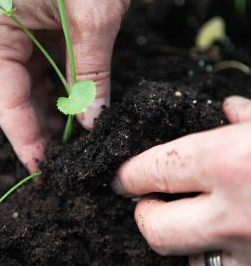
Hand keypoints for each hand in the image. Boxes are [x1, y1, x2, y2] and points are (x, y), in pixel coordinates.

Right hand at [0, 0, 136, 171]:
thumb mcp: (94, 20)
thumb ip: (91, 74)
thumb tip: (90, 120)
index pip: (5, 101)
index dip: (24, 139)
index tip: (41, 168)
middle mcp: (1, 31)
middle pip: (18, 95)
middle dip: (42, 126)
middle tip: (65, 156)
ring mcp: (20, 27)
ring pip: (34, 84)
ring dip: (54, 109)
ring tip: (74, 138)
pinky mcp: (42, 25)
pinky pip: (49, 67)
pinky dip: (64, 88)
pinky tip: (79, 105)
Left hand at [113, 96, 250, 264]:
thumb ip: (245, 117)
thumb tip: (228, 109)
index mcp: (229, 162)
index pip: (154, 171)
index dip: (130, 175)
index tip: (122, 178)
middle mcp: (232, 215)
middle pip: (155, 228)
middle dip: (144, 213)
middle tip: (149, 199)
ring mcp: (247, 253)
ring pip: (185, 259)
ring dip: (180, 239)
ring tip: (190, 218)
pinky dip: (209, 255)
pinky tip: (223, 235)